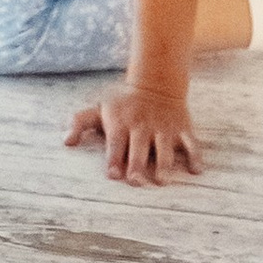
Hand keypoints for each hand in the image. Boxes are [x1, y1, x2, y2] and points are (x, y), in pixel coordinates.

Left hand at [66, 84, 201, 185]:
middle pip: (140, 149)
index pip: (116, 143)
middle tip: (135, 181)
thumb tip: (66, 142)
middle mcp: (143, 126)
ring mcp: (164, 127)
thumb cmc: (123, 103)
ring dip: (164, 164)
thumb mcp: (99, 108)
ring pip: (165, 148)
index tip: (113, 174)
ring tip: (162, 180)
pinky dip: (195, 156)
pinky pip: (191, 143)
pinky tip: (197, 170)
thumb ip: (79, 123)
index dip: (114, 159)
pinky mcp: (183, 128)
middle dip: (138, 165)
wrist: (156, 82)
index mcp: (121, 123)